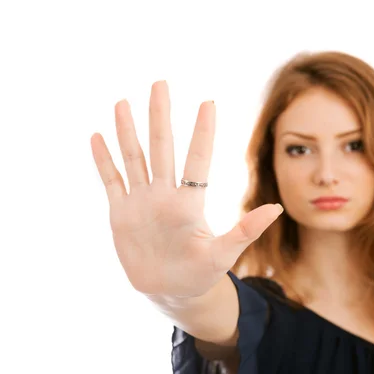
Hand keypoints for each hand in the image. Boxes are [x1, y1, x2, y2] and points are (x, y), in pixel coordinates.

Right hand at [91, 81, 282, 296]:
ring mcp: (142, 201)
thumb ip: (245, 230)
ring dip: (128, 131)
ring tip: (124, 102)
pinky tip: (97, 136)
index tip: (209, 102)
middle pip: (161, 147)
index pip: (197, 159)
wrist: (170, 290)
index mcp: (189, 202)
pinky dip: (103, 160)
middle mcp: (165, 194)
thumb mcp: (224, 254)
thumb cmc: (201, 273)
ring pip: (134, 158)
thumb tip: (276, 207)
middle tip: (160, 83)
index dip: (202, 132)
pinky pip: (111, 181)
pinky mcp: (121, 213)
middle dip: (160, 116)